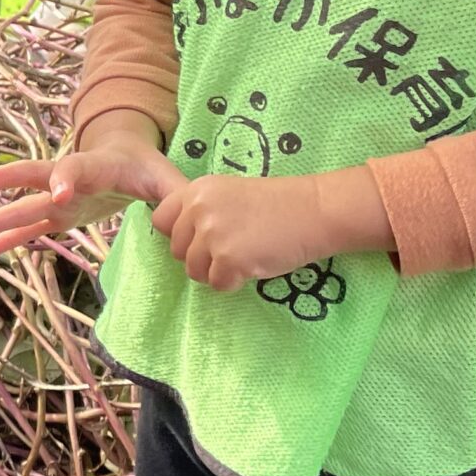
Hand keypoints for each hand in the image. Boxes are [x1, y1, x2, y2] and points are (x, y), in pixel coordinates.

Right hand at [0, 122, 184, 257]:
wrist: (126, 155)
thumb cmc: (146, 166)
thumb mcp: (166, 177)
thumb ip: (176, 194)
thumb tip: (185, 215)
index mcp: (96, 167)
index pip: (77, 168)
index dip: (66, 179)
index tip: (58, 196)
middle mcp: (70, 180)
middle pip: (36, 179)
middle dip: (10, 181)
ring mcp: (59, 198)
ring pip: (23, 208)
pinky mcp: (59, 214)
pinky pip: (29, 229)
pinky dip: (8, 240)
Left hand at [148, 166, 387, 291]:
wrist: (316, 210)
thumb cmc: (278, 204)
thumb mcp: (230, 194)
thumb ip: (202, 210)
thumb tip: (178, 237)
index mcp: (196, 190)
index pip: (160, 220)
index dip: (178, 234)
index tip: (200, 237)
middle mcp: (198, 210)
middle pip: (176, 250)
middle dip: (200, 256)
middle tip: (231, 248)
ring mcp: (212, 236)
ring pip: (194, 271)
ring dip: (217, 271)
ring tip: (244, 256)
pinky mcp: (228, 260)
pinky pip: (218, 284)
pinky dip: (235, 282)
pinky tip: (254, 265)